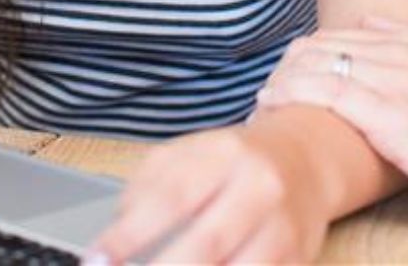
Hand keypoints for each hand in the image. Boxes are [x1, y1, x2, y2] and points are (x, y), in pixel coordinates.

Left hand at [88, 124, 330, 263]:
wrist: (308, 160)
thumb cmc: (236, 161)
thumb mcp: (190, 153)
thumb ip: (148, 184)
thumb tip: (117, 228)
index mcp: (224, 155)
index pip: (171, 197)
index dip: (129, 234)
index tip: (99, 259)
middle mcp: (259, 188)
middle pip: (208, 241)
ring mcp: (283, 228)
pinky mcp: (299, 259)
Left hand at [255, 18, 407, 220]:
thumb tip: (379, 35)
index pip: (339, 33)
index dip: (306, 53)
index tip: (287, 75)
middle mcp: (400, 53)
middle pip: (319, 44)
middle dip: (287, 67)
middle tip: (267, 92)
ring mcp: (393, 80)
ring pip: (315, 64)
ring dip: (281, 82)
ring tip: (263, 102)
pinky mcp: (389, 113)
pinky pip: (325, 93)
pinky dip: (292, 97)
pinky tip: (274, 108)